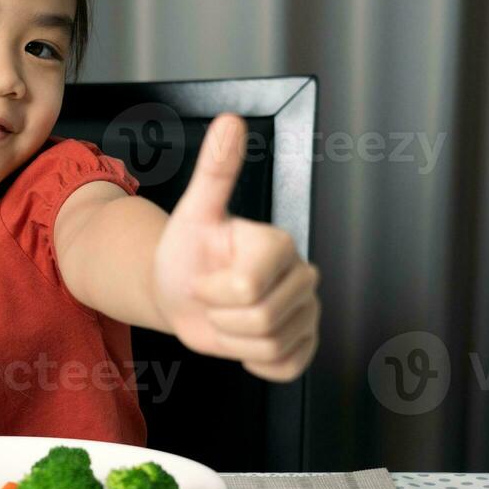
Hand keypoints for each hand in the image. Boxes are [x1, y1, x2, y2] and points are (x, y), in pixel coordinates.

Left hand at [151, 114, 320, 381]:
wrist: (180, 292)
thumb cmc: (186, 252)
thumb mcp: (194, 212)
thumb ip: (216, 170)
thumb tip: (230, 121)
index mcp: (279, 243)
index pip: (247, 289)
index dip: (212, 293)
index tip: (202, 279)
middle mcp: (303, 275)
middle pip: (260, 321)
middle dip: (220, 318)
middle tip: (211, 300)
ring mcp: (308, 311)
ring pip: (270, 346)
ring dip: (232, 341)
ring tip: (224, 316)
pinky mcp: (305, 343)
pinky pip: (286, 367)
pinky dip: (254, 363)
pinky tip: (242, 341)